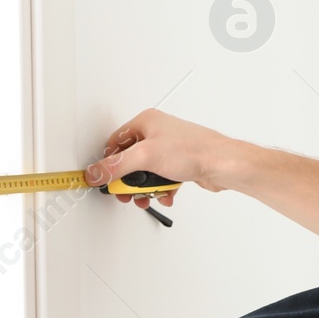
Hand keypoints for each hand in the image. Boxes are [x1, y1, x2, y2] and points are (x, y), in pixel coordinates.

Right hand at [84, 108, 233, 210]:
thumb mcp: (146, 157)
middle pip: (129, 160)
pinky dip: (160, 189)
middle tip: (127, 192)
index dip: (108, 162)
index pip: (116, 142)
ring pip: (145, 172)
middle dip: (128, 180)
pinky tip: (165, 194)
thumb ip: (116, 166)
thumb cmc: (194, 150)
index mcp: (146, 122)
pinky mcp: (178, 164)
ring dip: (144, 188)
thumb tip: (95, 172)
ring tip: (147, 196)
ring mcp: (168, 149)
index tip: (105, 178)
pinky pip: (160, 179)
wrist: (222, 164)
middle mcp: (157, 133)